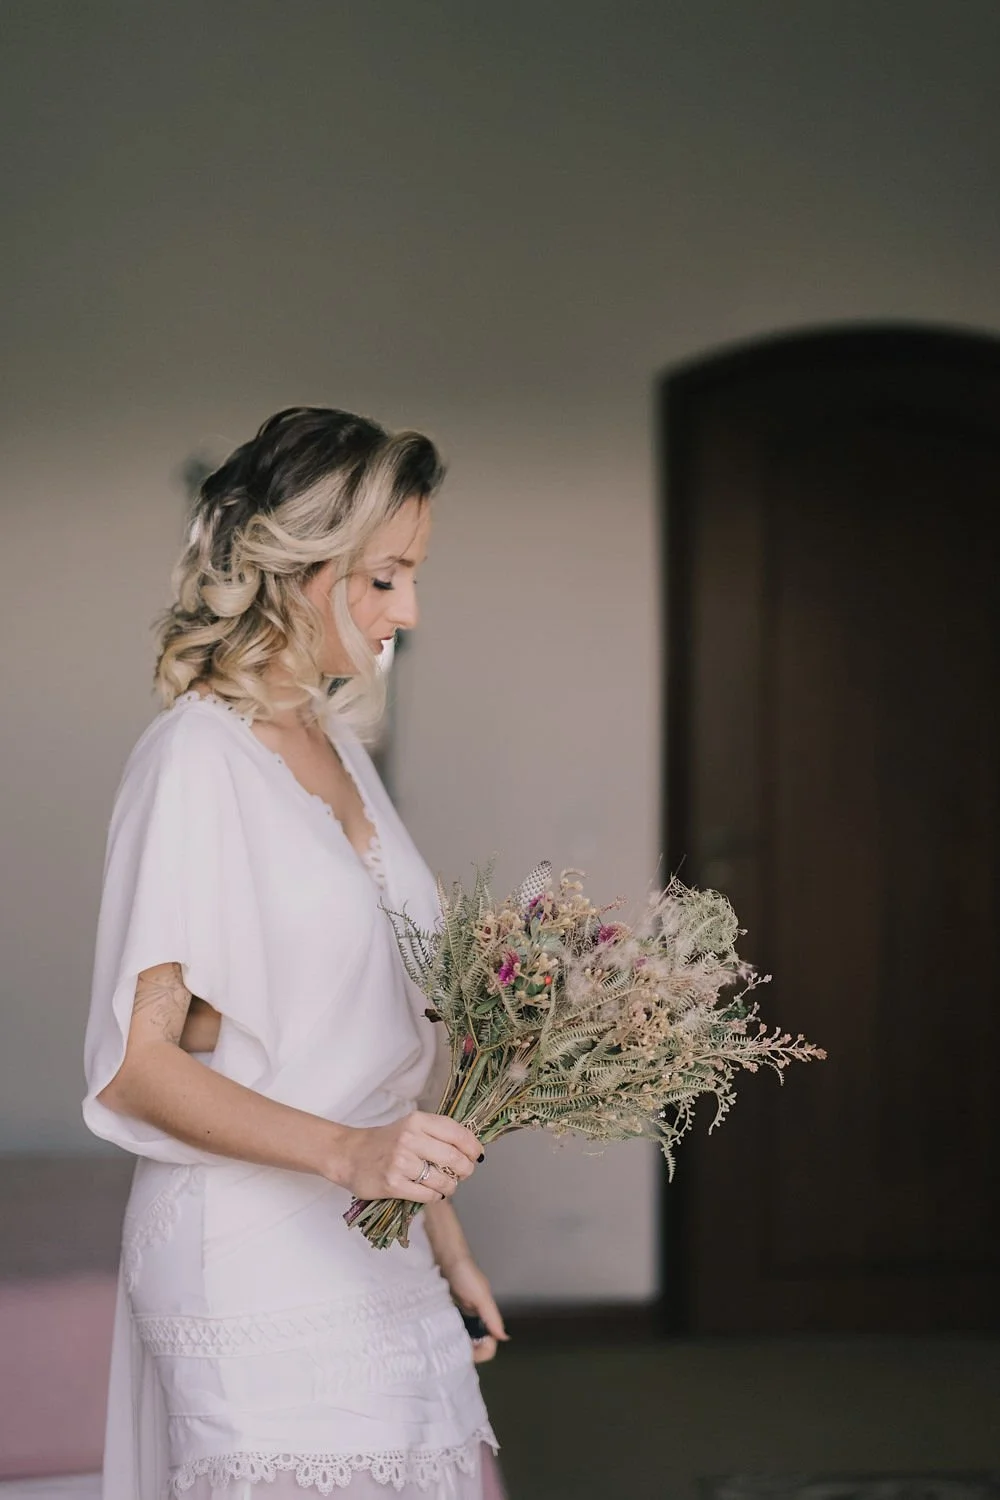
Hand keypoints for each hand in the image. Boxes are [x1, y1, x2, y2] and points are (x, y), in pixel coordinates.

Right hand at [337, 1112, 482, 1202]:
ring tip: (446, 1185)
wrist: (350, 1155)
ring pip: (443, 1180)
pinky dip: (435, 1196)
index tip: (477, 1155)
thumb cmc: (385, 1141)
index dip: (473, 1146)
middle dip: (465, 1169)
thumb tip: (471, 1148)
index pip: (457, 1133)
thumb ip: (437, 1133)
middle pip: (454, 1158)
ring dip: (450, 1186)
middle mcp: (409, 1139)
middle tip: (463, 1173)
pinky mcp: (393, 1184)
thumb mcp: (410, 1127)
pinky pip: (428, 1195)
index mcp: (417, 1121)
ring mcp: (401, 1162)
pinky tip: (431, 1192)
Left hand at [445, 1255, 508, 1364]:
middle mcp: (474, 1318)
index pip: (489, 1344)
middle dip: (468, 1352)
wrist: (444, 1256)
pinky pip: (449, 1330)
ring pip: (463, 1339)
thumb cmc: (464, 1273)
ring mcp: (460, 1316)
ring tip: (445, 1348)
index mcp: (486, 1316)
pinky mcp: (446, 1312)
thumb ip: (492, 1315)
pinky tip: (438, 1337)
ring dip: (457, 1345)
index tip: (468, 1352)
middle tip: (453, 1353)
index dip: (482, 1351)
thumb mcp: (480, 1295)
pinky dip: (447, 1336)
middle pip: (476, 1345)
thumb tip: (504, 1337)